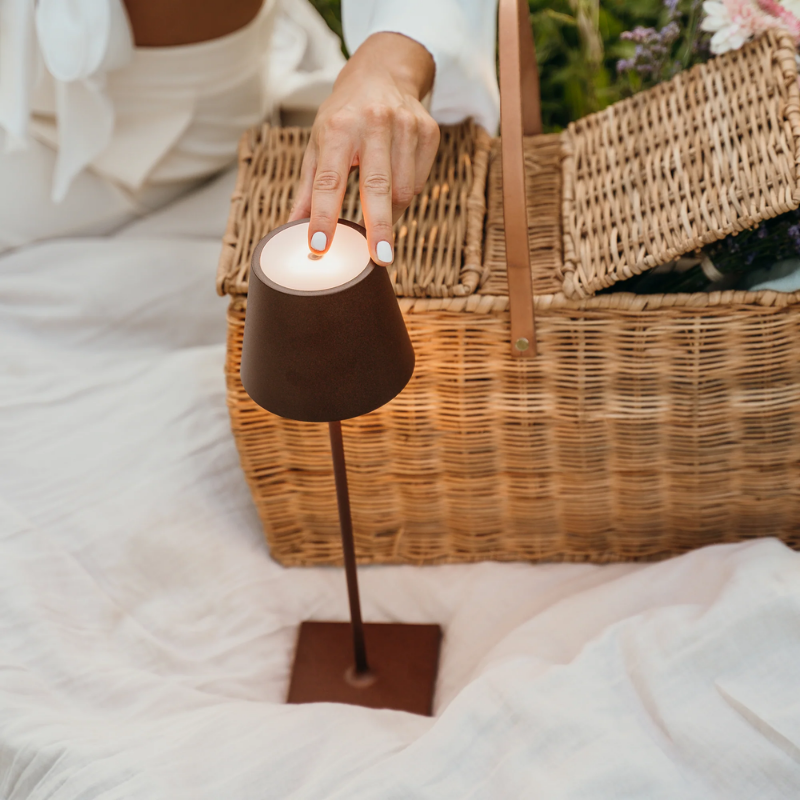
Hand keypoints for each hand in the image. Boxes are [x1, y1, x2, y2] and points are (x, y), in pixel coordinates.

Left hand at [289, 32, 439, 265]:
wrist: (383, 73)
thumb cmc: (344, 116)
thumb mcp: (318, 143)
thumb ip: (308, 188)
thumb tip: (293, 227)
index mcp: (338, 128)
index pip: (329, 180)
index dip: (323, 216)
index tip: (319, 246)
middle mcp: (374, 123)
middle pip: (377, 187)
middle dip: (378, 226)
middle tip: (379, 259)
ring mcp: (405, 126)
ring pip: (403, 190)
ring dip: (390, 213)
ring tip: (378, 213)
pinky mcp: (429, 132)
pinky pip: (419, 181)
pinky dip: (406, 194)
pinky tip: (395, 183)